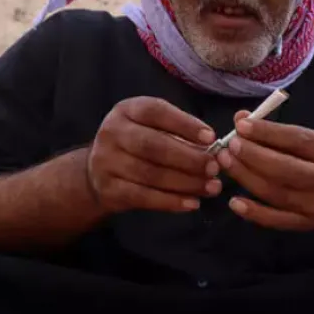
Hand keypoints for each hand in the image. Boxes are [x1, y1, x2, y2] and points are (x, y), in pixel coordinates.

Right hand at [86, 96, 219, 212]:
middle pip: (153, 145)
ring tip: (212, 187)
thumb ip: (180, 134)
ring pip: (151, 174)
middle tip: (214, 167)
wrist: (98, 172)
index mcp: (128, 110)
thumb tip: (214, 150)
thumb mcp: (152, 127)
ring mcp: (106, 162)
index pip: (156, 112)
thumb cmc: (138, 144)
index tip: (211, 137)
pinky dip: (171, 202)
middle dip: (188, 158)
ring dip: (186, 183)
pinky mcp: (108, 189)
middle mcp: (112, 133)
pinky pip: (143, 197)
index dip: (185, 124)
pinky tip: (192, 203)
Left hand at [216, 110, 313, 230]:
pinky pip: (275, 219)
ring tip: (226, 162)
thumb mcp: (310, 143)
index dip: (268, 132)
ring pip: (275, 192)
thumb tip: (241, 119)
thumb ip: (277, 131)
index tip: (241, 125)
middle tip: (230, 145)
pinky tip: (234, 202)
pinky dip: (253, 212)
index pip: (298, 139)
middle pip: (285, 168)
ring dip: (246, 177)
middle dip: (253, 155)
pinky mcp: (306, 223)